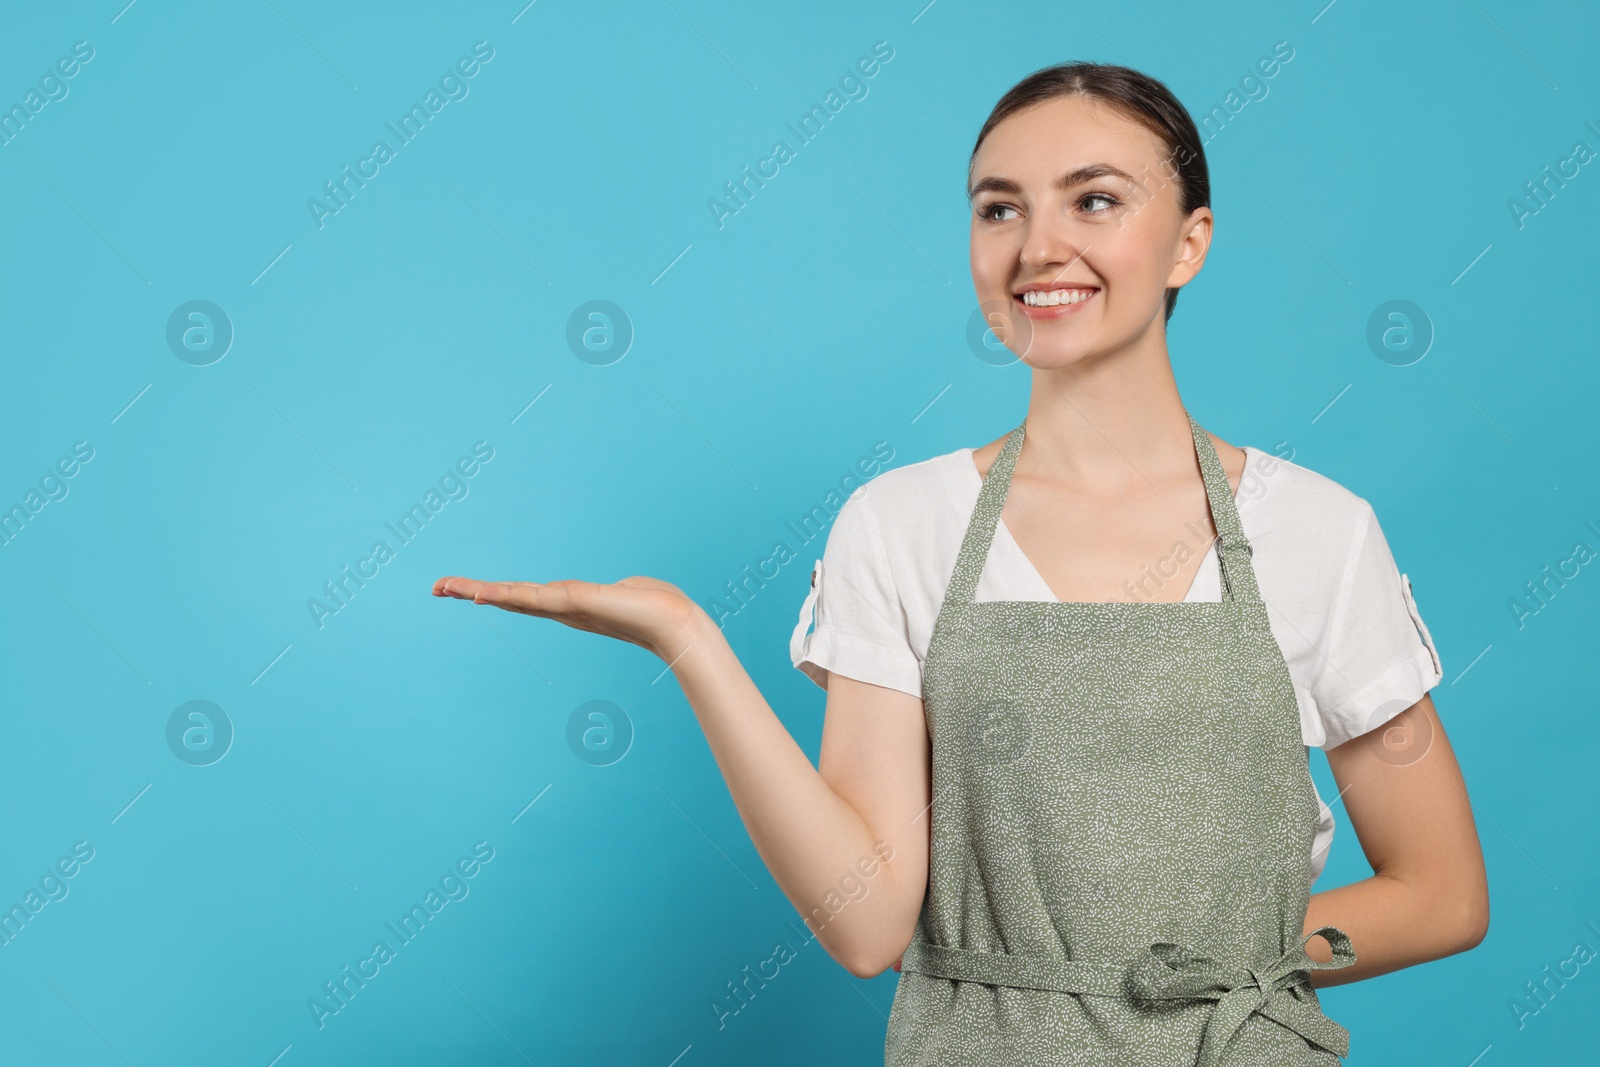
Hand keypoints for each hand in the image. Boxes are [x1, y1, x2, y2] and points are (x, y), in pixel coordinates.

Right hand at [432, 574, 707, 662]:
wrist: (674, 623)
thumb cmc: (658, 608)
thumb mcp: (629, 592)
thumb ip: (619, 590)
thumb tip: (627, 588)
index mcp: (570, 605)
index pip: (524, 597)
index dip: (494, 593)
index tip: (467, 590)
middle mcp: (562, 609)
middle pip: (508, 598)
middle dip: (471, 591)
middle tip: (436, 588)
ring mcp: (565, 607)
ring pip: (513, 597)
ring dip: (477, 591)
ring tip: (446, 587)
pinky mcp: (574, 603)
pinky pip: (532, 598)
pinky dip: (505, 596)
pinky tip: (483, 594)